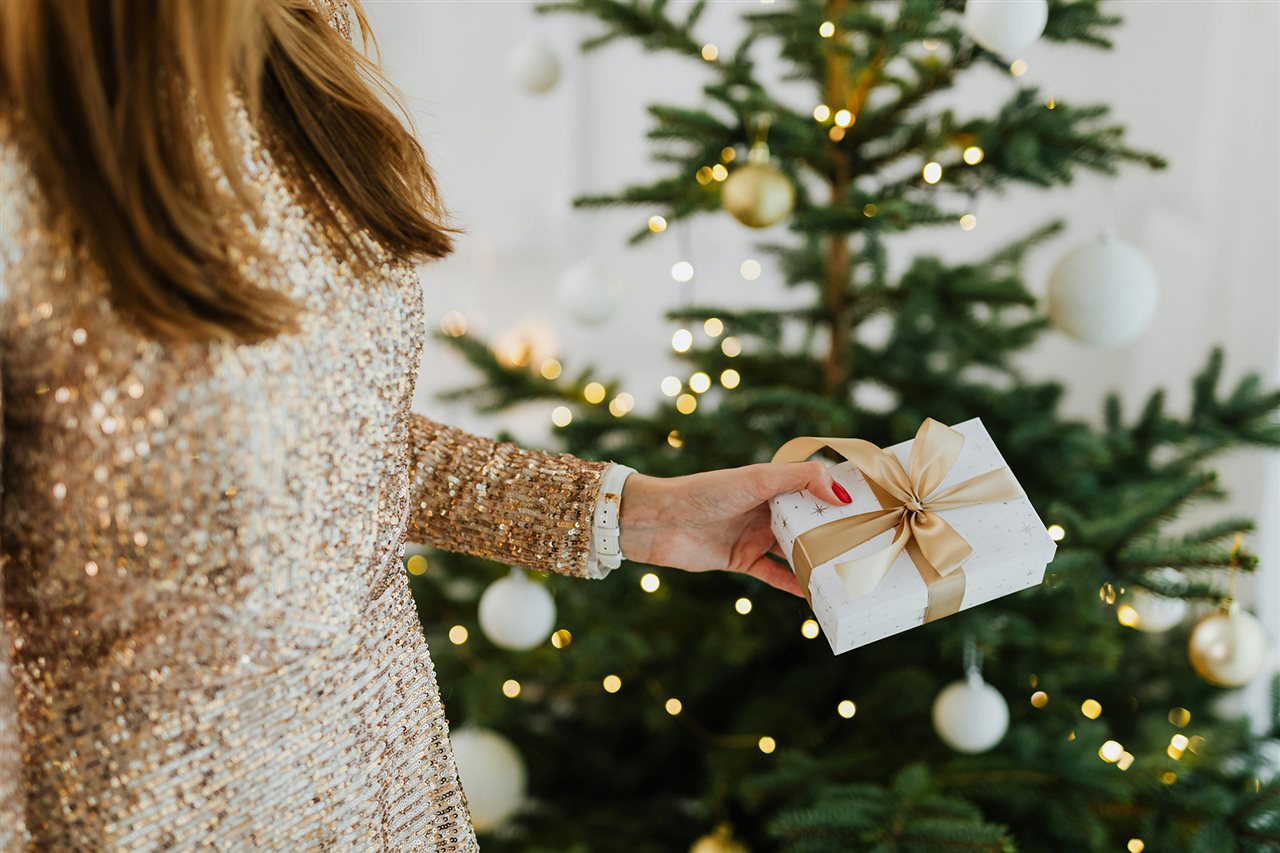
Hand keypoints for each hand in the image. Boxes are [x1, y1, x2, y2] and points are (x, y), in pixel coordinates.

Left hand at [618, 461, 851, 596]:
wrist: (657, 521)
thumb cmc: (704, 492)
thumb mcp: (755, 479)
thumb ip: (799, 480)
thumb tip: (843, 493)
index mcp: (773, 483)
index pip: (816, 487)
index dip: (842, 494)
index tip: (875, 505)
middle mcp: (767, 508)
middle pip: (810, 521)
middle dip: (837, 532)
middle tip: (873, 545)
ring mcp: (755, 535)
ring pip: (796, 550)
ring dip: (819, 560)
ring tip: (850, 572)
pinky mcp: (741, 560)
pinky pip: (774, 575)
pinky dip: (793, 585)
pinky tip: (815, 596)